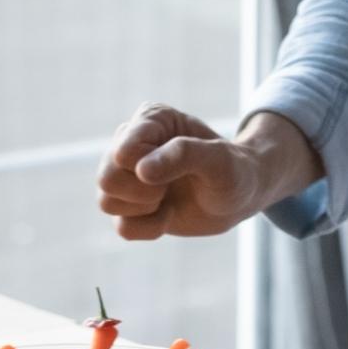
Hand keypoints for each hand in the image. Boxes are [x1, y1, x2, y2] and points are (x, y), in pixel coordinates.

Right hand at [96, 105, 311, 239]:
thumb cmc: (233, 169)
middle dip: (144, 192)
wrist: (241, 197)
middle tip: (171, 188)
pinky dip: (150, 228)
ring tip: (170, 199)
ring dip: (146, 209)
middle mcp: (131, 143)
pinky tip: (168, 214)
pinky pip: (122, 227)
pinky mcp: (130, 206)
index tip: (181, 168)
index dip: (149, 169)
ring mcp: (127, 175)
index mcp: (151, 120)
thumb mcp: (220, 159)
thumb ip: (184, 155)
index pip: (124, 150)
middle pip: (107, 177)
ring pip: (106, 201)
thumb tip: (142, 170)